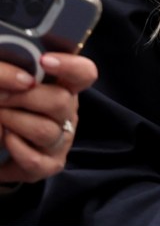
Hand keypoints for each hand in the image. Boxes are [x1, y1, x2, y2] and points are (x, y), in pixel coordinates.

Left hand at [0, 53, 96, 183]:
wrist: (3, 142)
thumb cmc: (12, 104)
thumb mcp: (15, 85)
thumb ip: (13, 74)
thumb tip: (18, 80)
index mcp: (65, 86)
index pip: (84, 73)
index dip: (70, 65)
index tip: (44, 60)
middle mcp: (69, 113)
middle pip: (61, 102)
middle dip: (24, 98)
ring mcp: (62, 140)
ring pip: (45, 131)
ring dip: (14, 121)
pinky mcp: (50, 165)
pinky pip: (35, 160)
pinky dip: (15, 147)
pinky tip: (5, 137)